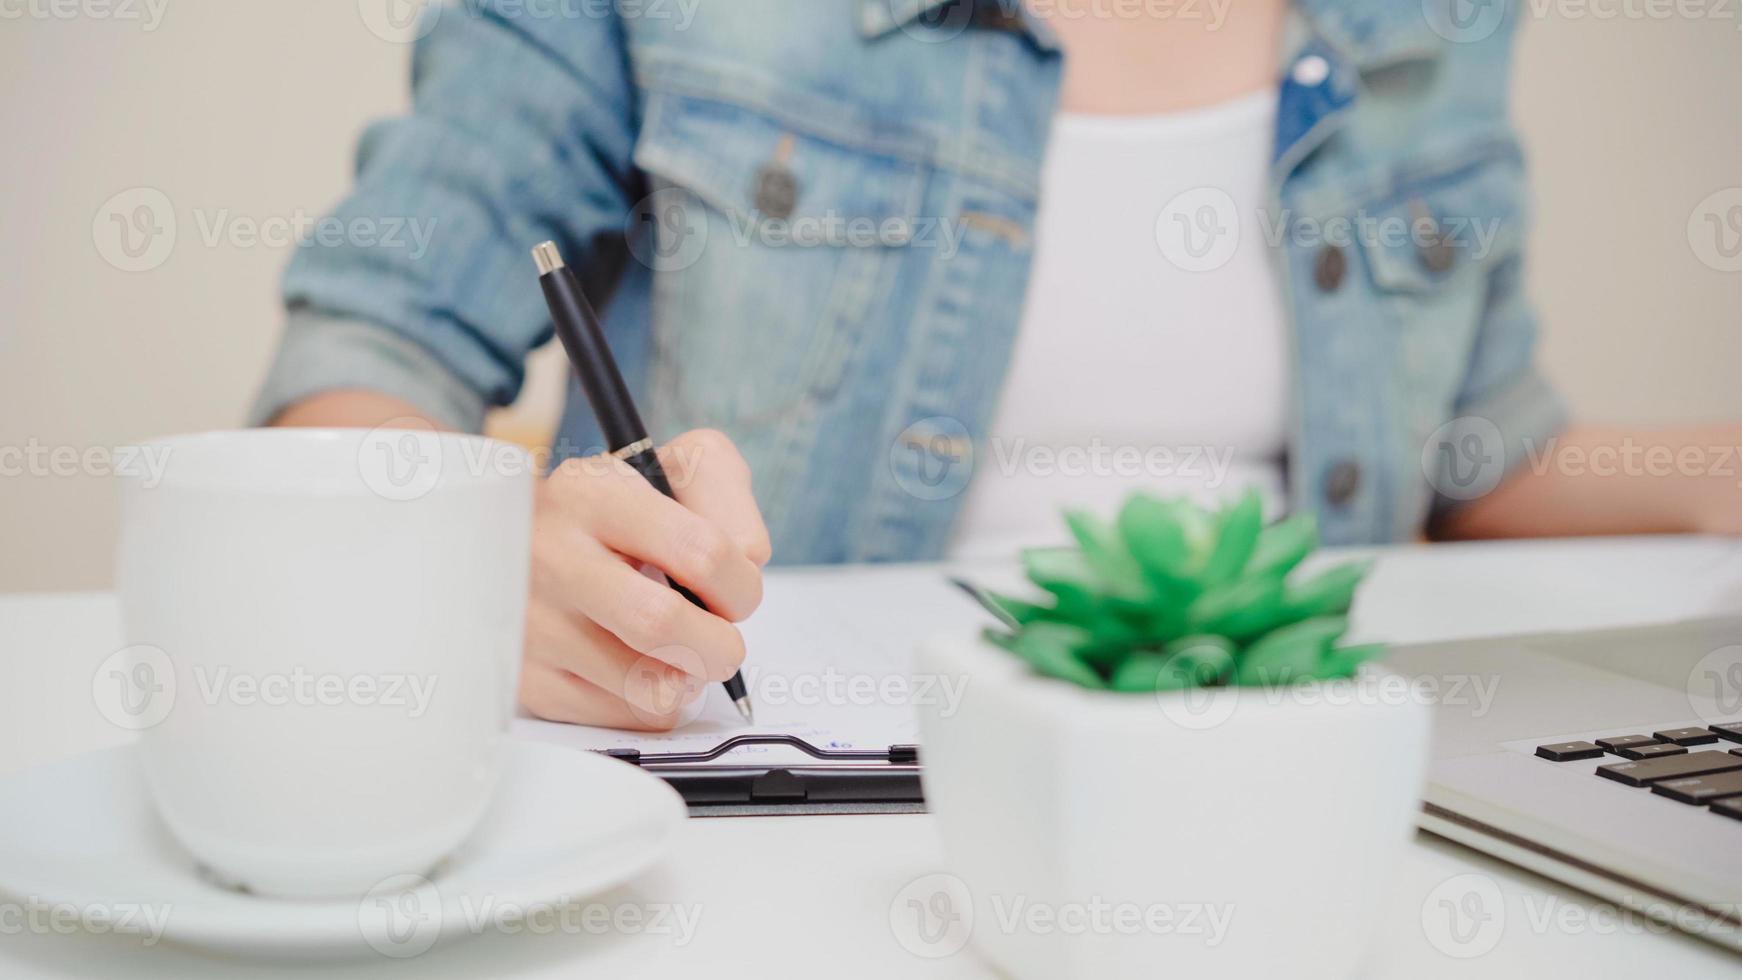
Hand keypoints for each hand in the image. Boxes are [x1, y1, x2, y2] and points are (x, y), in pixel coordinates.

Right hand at [519, 429, 770, 729]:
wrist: (516, 539)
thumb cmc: (617, 510)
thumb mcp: (675, 469)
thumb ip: (727, 499)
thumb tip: (747, 562)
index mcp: (593, 495)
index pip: (699, 552)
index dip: (741, 586)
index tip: (736, 594)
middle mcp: (550, 556)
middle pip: (661, 624)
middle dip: (718, 646)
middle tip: (720, 642)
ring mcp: (530, 622)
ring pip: (646, 684)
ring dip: (687, 678)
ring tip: (679, 652)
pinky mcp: (527, 678)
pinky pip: (621, 716)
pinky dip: (651, 702)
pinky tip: (639, 667)